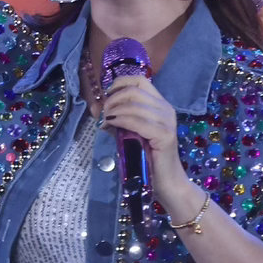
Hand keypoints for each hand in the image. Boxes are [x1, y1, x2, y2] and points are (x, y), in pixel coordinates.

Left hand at [101, 75, 190, 206]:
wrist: (167, 181)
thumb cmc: (148, 158)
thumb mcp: (128, 133)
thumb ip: (116, 119)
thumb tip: (95, 108)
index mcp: (160, 105)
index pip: (140, 80)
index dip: (120, 83)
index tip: (107, 95)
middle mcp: (166, 109)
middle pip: (135, 91)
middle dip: (113, 99)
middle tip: (103, 113)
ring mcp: (167, 121)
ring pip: (134, 105)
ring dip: (114, 110)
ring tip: (105, 121)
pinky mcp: (164, 135)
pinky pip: (138, 121)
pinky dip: (121, 120)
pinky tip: (112, 125)